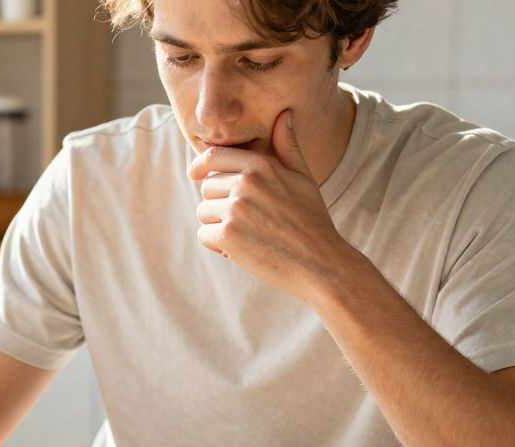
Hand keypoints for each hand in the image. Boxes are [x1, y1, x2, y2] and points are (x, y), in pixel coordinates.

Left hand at [187, 109, 351, 299]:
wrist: (320, 263)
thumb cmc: (312, 221)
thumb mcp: (303, 178)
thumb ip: (287, 147)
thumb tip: (284, 115)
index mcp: (261, 165)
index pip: (214, 157)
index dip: (200, 165)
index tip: (195, 174)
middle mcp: (245, 183)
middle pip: (207, 188)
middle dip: (219, 205)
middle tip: (247, 222)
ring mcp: (235, 209)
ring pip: (204, 213)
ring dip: (218, 226)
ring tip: (248, 236)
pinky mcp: (227, 235)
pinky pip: (205, 235)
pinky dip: (219, 246)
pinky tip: (243, 251)